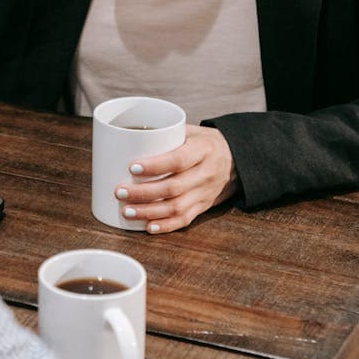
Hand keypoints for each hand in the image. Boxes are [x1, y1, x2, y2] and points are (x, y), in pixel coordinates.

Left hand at [113, 125, 237, 233]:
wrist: (237, 160)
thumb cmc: (205, 142)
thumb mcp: (191, 131)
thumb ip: (166, 134)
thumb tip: (130, 138)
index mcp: (203, 150)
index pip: (178, 160)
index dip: (155, 166)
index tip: (132, 167)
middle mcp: (206, 173)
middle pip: (173, 187)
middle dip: (143, 193)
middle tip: (120, 192)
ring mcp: (205, 193)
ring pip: (176, 207)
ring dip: (149, 211)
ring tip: (127, 211)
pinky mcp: (204, 207)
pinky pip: (185, 220)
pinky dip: (166, 226)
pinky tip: (148, 226)